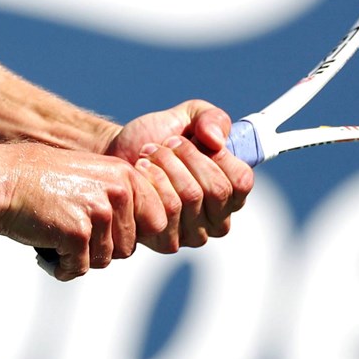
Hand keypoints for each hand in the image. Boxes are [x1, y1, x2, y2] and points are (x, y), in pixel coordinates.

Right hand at [0, 145, 172, 279]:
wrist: (2, 180)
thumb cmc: (43, 183)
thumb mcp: (91, 177)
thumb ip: (120, 199)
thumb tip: (153, 232)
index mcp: (125, 176)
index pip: (156, 222)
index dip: (131, 235)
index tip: (106, 234)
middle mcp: (117, 192)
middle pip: (129, 248)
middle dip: (101, 249)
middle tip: (72, 234)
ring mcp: (98, 212)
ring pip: (105, 261)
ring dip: (79, 257)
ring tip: (56, 236)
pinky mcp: (78, 233)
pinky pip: (79, 268)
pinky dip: (61, 266)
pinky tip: (45, 248)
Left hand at [104, 100, 254, 250]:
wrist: (117, 153)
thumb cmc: (157, 137)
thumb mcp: (188, 116)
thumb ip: (211, 119)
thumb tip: (216, 142)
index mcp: (232, 192)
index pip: (241, 181)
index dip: (217, 156)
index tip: (192, 138)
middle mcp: (218, 219)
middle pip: (217, 190)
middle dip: (187, 158)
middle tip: (165, 144)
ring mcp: (194, 234)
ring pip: (190, 198)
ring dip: (166, 165)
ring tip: (148, 153)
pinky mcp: (167, 241)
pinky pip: (167, 211)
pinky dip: (152, 182)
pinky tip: (140, 171)